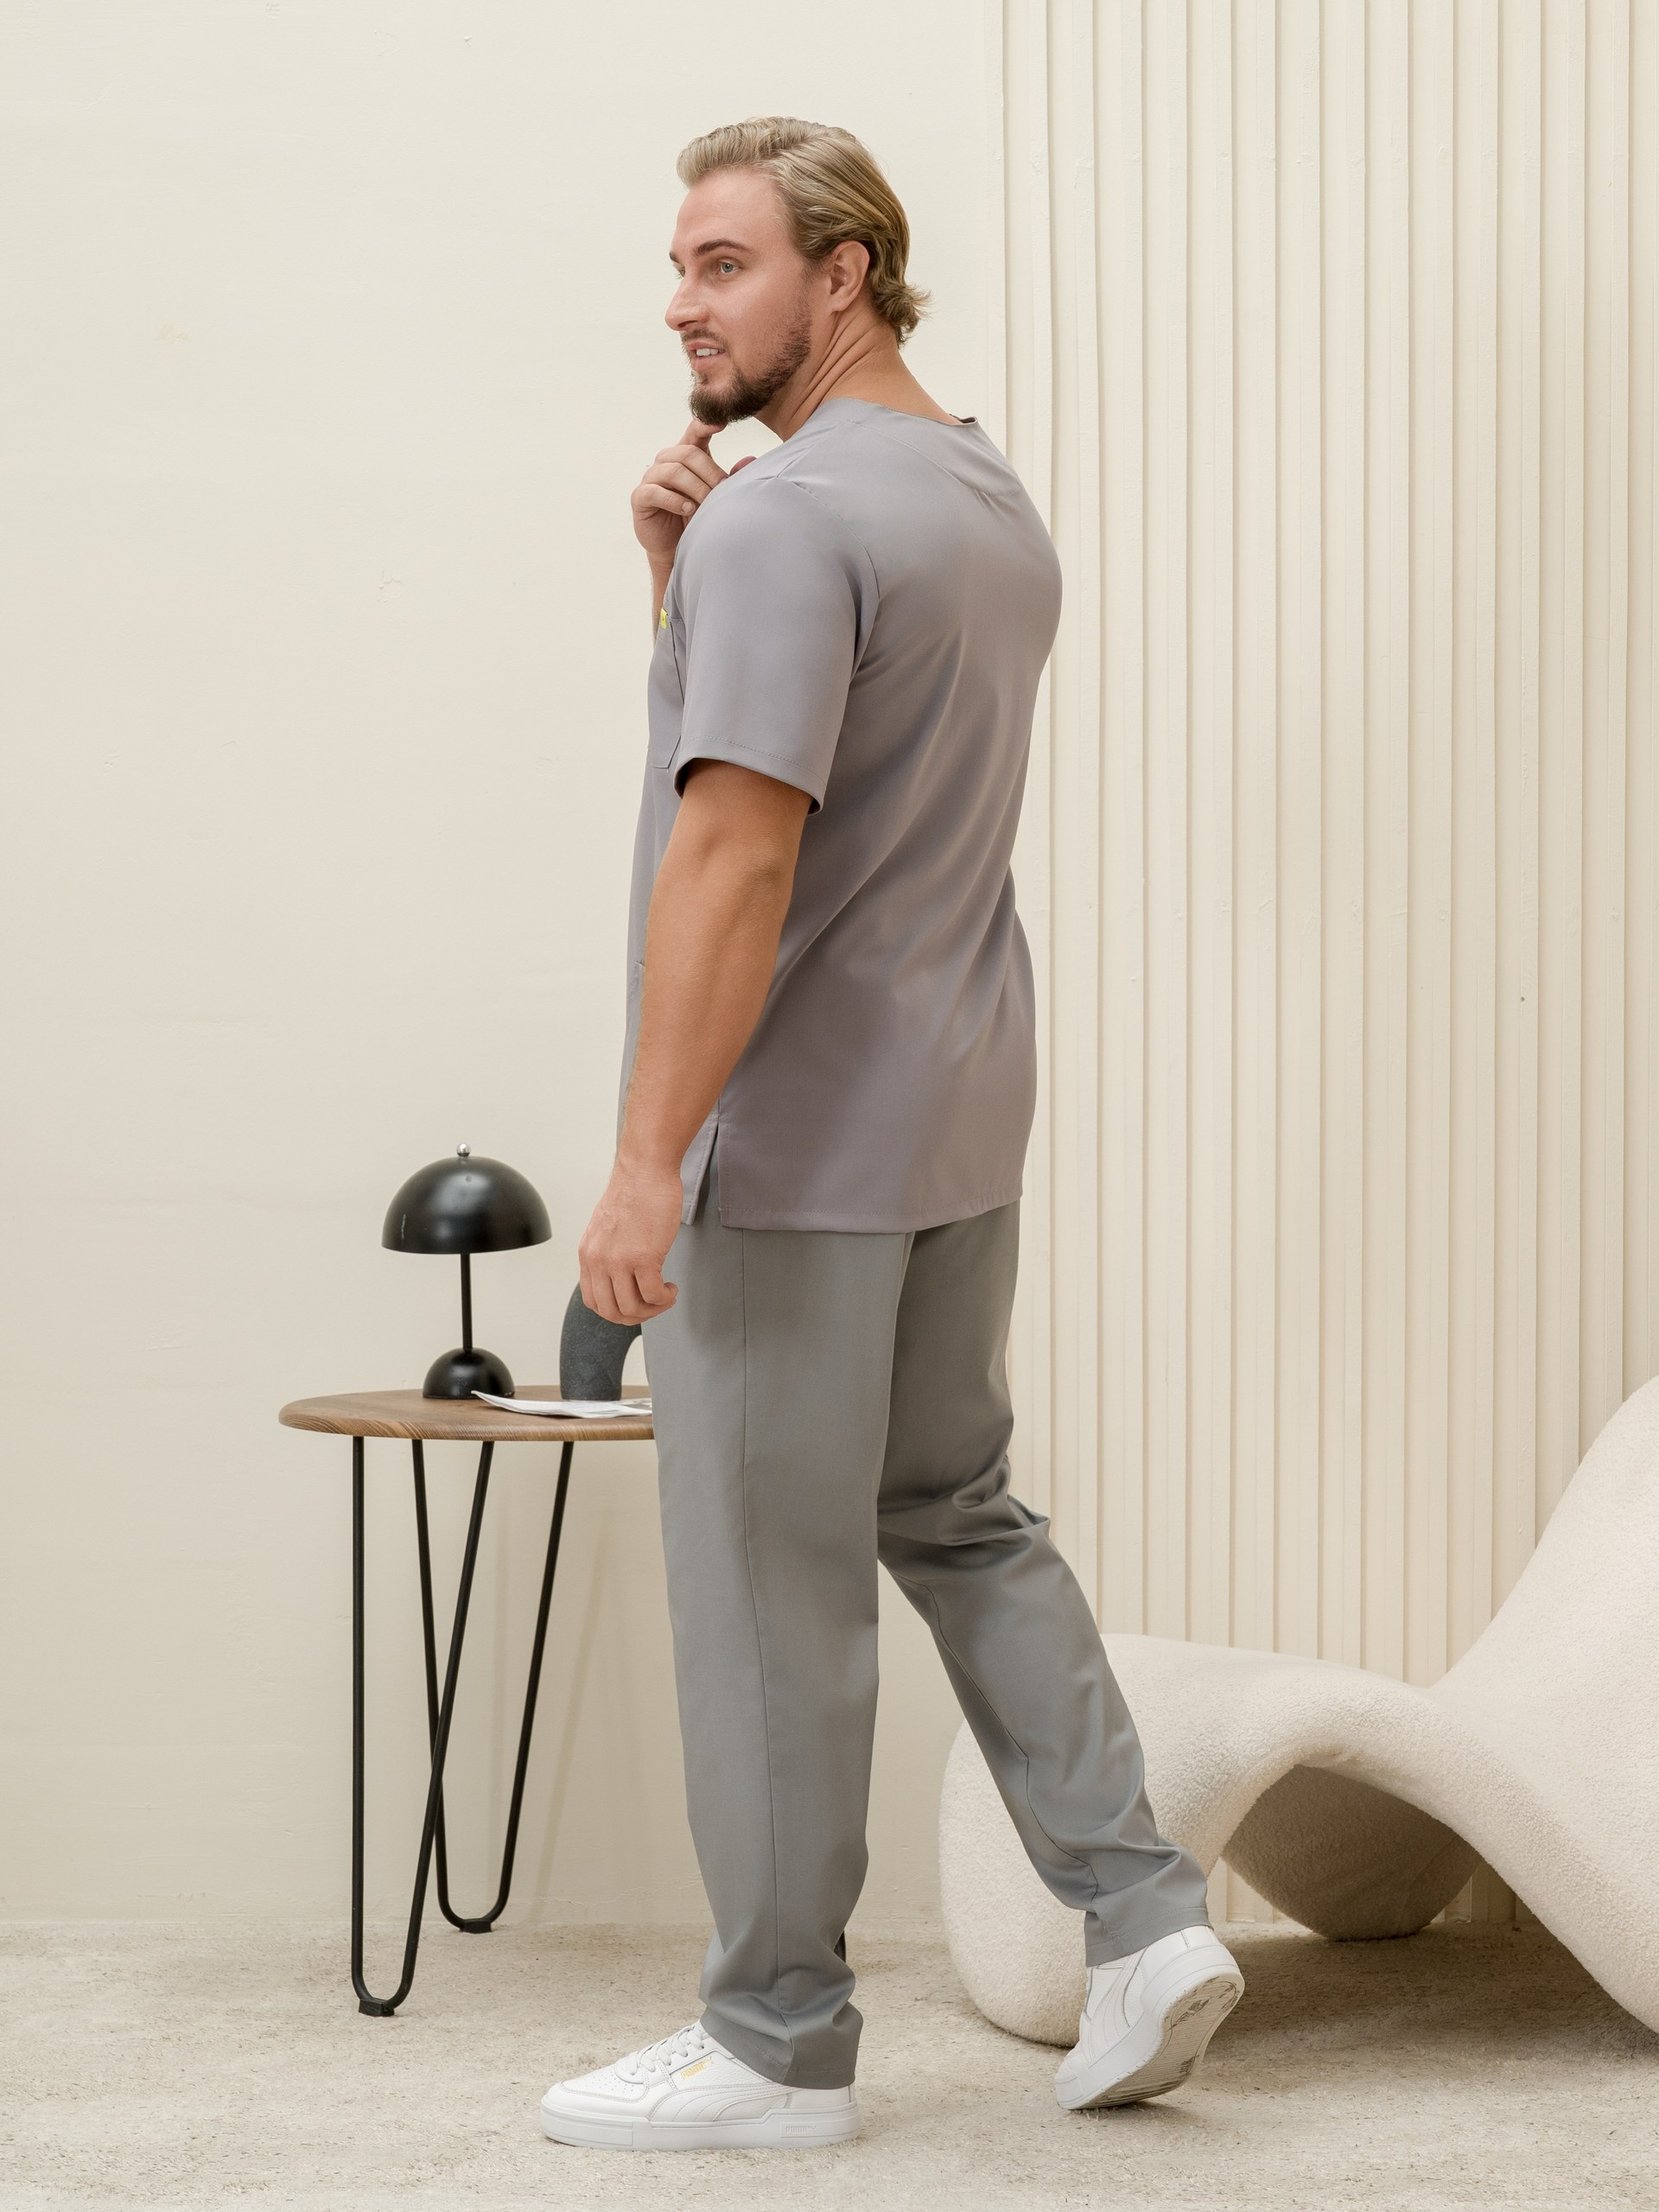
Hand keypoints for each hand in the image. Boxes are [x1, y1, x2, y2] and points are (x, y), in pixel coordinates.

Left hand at [578, 1155, 685, 1324]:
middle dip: (635, 1317)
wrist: (646, 1171)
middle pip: (610, 1312)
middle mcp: (598, 1260)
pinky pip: (654, 1295)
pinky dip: (665, 1298)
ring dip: (653, 1310)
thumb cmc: (634, 1193)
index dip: (616, 1310)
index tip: (634, 1304)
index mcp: (588, 1254)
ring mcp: (619, 1261)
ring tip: (666, 1296)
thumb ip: (608, 1253)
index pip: (593, 1301)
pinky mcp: (643, 1257)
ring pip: (632, 1308)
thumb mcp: (607, 1229)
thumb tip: (623, 1278)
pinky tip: (671, 1288)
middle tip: (652, 1306)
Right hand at [630, 419, 755, 575]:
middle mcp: (665, 462)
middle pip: (687, 453)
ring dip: (695, 488)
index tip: (722, 423)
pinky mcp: (640, 497)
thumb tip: (751, 460)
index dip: (705, 425)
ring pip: (673, 471)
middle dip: (710, 472)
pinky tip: (688, 509)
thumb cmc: (695, 517)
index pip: (693, 433)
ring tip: (707, 505)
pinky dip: (674, 500)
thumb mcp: (715, 496)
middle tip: (723, 490)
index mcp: (684, 456)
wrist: (675, 547)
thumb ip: (730, 478)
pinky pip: (655, 492)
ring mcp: (651, 478)